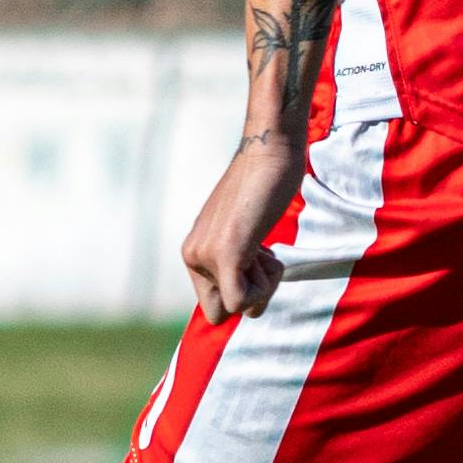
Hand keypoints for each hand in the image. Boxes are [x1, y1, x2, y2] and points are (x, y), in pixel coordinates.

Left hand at [179, 130, 307, 322]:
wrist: (269, 148)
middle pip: (220, 314)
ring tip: (266, 244)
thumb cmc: (266, 182)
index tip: (259, 254)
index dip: (245, 289)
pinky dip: (265, 286)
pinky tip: (269, 252)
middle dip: (250, 296)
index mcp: (194, 251)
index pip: (216, 303)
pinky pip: (241, 301)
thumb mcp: (244, 227)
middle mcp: (192, 255)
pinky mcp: (225, 254)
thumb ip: (237, 255)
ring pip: (239, 308)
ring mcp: (205, 256)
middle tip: (263, 258)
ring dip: (264, 285)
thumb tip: (247, 288)